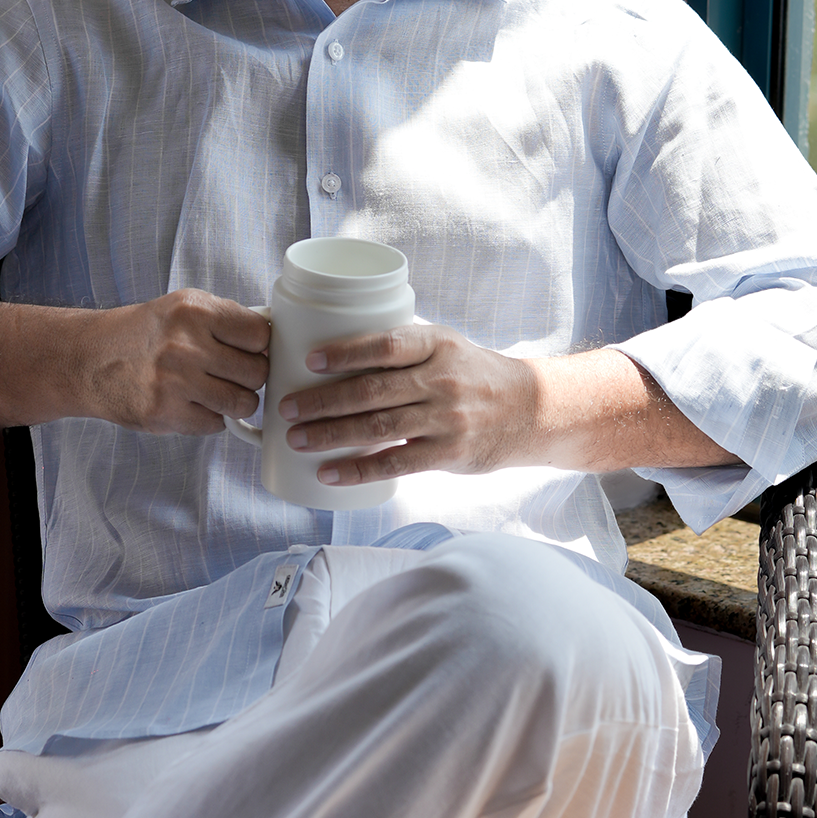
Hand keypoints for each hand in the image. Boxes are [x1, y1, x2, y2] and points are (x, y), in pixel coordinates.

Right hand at [82, 290, 269, 435]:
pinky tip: (191, 403)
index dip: (260, 345)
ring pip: (243, 402)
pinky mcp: (165, 414)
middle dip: (249, 375)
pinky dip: (210, 418)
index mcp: (194, 310)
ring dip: (235, 400)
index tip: (250, 349)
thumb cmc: (144, 333)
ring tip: (215, 389)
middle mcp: (185, 345)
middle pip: (257, 371)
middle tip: (230, 371)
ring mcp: (175, 382)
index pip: (260, 334)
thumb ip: (226, 320)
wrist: (89, 360)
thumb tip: (273, 341)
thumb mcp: (183, 308)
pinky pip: (216, 425)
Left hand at [276, 324, 537, 486]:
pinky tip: (330, 473)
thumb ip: (402, 348)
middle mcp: (442, 380)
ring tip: (297, 438)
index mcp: (438, 344)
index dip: (346, 352)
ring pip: (378, 429)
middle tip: (286, 408)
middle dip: (323, 401)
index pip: (387, 345)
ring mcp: (446, 419)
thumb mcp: (446, 345)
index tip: (310, 360)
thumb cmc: (473, 373)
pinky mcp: (448, 454)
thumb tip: (335, 349)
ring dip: (331, 435)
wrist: (530, 410)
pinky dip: (358, 470)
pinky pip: (395, 464)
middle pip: (372, 391)